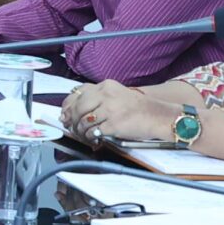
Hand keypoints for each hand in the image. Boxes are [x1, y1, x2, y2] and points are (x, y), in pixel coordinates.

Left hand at [59, 80, 176, 144]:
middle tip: (71, 127)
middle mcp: (106, 95)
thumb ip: (96, 99)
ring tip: (84, 134)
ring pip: (84, 121)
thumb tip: (71, 111)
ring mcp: (110, 109)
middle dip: (71, 119)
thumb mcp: (116, 95)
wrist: (159, 117)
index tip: (64, 114)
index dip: (68, 106)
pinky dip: (90, 137)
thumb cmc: (137, 108)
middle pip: (78, 107)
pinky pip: (94, 132)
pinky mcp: (114, 124)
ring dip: (81, 131)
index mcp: (106, 86)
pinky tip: (94, 138)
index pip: (78, 93)